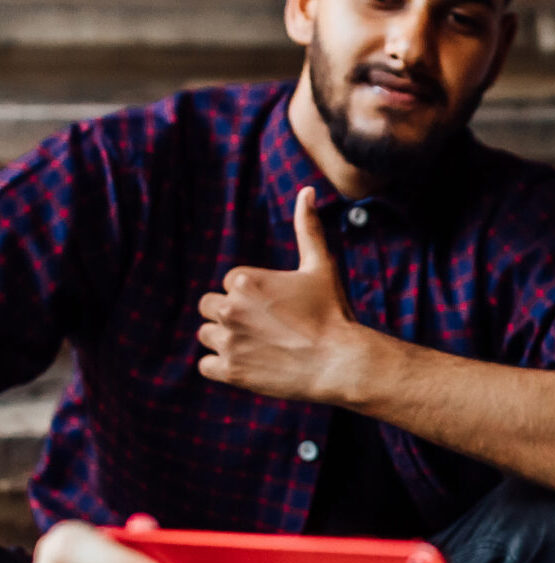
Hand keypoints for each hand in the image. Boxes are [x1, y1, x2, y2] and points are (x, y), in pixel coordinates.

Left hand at [198, 186, 364, 403]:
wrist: (341, 362)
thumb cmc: (333, 313)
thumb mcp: (321, 266)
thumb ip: (308, 228)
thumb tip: (307, 191)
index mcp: (244, 279)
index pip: (228, 283)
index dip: (251, 297)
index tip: (276, 310)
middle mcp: (230, 307)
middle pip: (209, 307)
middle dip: (231, 316)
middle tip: (264, 330)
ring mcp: (228, 341)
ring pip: (207, 336)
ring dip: (225, 341)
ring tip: (258, 348)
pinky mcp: (230, 371)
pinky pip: (205, 366)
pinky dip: (221, 367)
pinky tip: (247, 365)